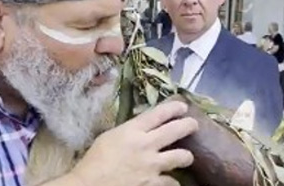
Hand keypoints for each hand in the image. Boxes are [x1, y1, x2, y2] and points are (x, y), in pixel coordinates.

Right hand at [69, 101, 198, 185]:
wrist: (89, 185)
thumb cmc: (94, 161)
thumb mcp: (109, 137)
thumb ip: (128, 132)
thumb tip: (141, 129)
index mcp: (132, 130)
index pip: (159, 113)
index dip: (174, 108)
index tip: (183, 107)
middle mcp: (145, 144)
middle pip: (176, 130)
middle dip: (189, 125)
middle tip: (194, 124)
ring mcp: (151, 165)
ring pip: (181, 156)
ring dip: (186, 157)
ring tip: (187, 157)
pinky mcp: (152, 183)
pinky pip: (171, 181)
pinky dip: (171, 182)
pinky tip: (171, 182)